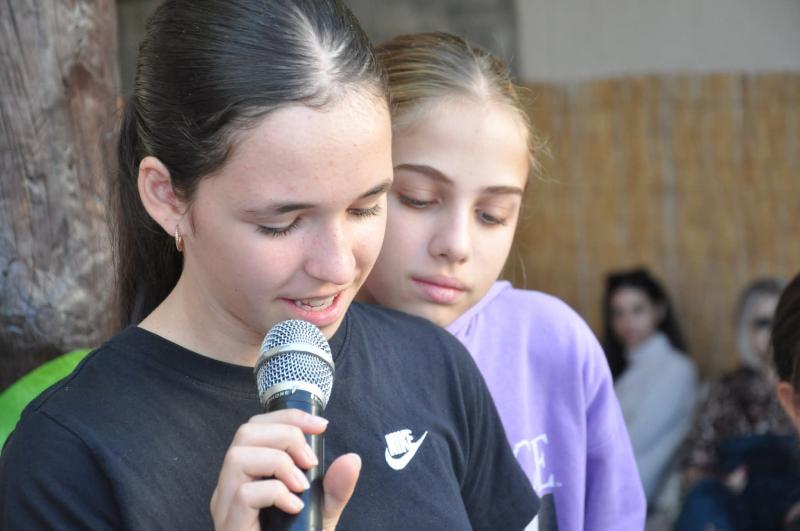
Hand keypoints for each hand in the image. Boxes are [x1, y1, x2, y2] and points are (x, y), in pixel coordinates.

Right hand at [210, 410, 359, 530]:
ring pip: (238, 456)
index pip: (257, 427)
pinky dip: (275, 492)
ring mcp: (224, 507)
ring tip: (300, 484)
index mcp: (247, 475)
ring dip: (278, 462)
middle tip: (310, 461)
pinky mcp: (229, 526)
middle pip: (244, 433)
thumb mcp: (319, 513)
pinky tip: (293, 507)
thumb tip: (352, 460)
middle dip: (285, 435)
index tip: (321, 425)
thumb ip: (333, 489)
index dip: (288, 417)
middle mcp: (229, 487)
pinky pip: (244, 494)